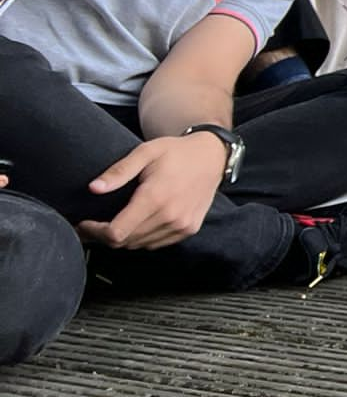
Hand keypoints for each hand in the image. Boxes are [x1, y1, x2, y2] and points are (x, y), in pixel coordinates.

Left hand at [76, 134, 227, 249]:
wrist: (212, 156)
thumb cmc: (177, 151)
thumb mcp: (145, 152)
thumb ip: (119, 171)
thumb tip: (93, 188)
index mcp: (155, 198)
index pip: (116, 233)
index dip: (95, 232)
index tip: (84, 223)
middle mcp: (170, 216)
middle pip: (125, 242)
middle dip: (104, 236)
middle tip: (93, 223)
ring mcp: (182, 225)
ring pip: (139, 245)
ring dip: (123, 238)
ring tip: (113, 224)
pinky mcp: (189, 229)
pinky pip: (156, 243)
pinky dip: (142, 238)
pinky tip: (137, 223)